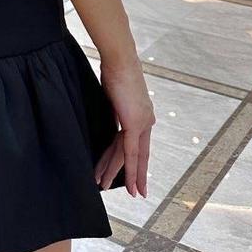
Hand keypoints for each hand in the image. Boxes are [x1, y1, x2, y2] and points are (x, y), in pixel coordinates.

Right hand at [95, 57, 154, 197]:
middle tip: (134, 193)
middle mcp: (146, 121)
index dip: (136, 161)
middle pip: (137, 154)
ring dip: (116, 173)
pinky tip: (124, 182)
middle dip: (134, 175)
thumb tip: (110, 115)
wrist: (119, 58)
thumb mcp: (114, 94)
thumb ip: (115, 109)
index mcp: (143, 114)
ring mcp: (142, 123)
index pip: (138, 143)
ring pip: (128, 156)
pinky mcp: (134, 124)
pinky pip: (128, 152)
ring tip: (105, 187)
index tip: (135, 174)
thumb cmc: (115, 69)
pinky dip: (126, 169)